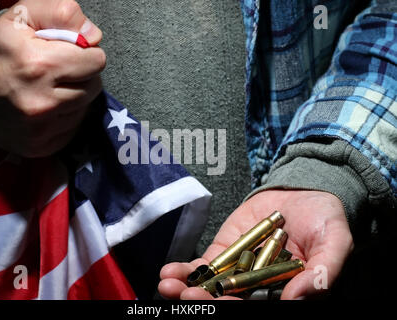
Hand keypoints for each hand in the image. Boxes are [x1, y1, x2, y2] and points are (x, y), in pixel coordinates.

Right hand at [0, 0, 105, 156]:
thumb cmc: (0, 49)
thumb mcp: (23, 17)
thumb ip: (62, 14)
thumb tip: (94, 36)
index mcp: (40, 66)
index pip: (96, 61)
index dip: (86, 54)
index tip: (69, 53)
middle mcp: (42, 102)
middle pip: (94, 87)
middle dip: (82, 75)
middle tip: (59, 71)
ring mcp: (40, 129)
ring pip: (84, 108)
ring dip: (74, 97)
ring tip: (50, 88)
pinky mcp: (40, 147)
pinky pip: (73, 129)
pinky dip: (65, 117)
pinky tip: (46, 107)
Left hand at [158, 189, 353, 299]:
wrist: (303, 190)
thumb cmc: (325, 219)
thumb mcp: (335, 242)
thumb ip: (323, 272)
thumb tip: (298, 299)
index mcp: (285, 291)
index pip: (261, 306)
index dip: (239, 307)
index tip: (223, 304)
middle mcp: (259, 287)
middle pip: (230, 301)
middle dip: (207, 302)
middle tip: (188, 298)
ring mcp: (239, 272)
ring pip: (211, 288)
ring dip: (189, 290)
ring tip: (170, 287)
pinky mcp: (224, 253)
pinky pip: (203, 267)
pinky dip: (186, 271)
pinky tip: (168, 273)